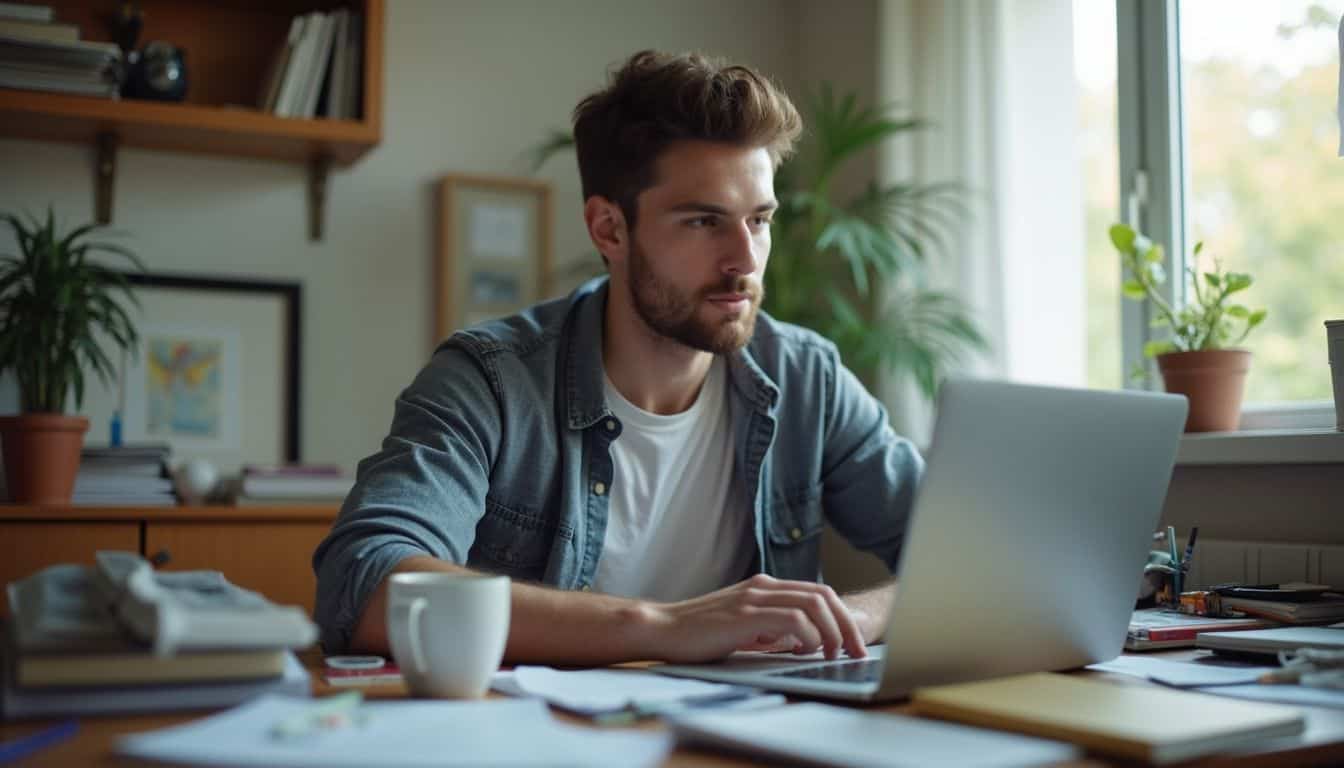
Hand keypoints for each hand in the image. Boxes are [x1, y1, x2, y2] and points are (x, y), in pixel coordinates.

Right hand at [644, 574, 867, 663]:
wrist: (663, 628)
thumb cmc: (698, 632)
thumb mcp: (741, 626)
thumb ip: (768, 628)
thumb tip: (799, 642)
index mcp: (764, 586)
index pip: (817, 593)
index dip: (841, 616)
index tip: (852, 642)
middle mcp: (763, 586)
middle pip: (823, 595)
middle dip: (846, 624)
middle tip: (856, 651)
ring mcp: (754, 598)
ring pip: (813, 605)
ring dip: (831, 631)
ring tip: (834, 654)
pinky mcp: (745, 615)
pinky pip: (791, 619)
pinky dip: (807, 635)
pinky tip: (804, 652)